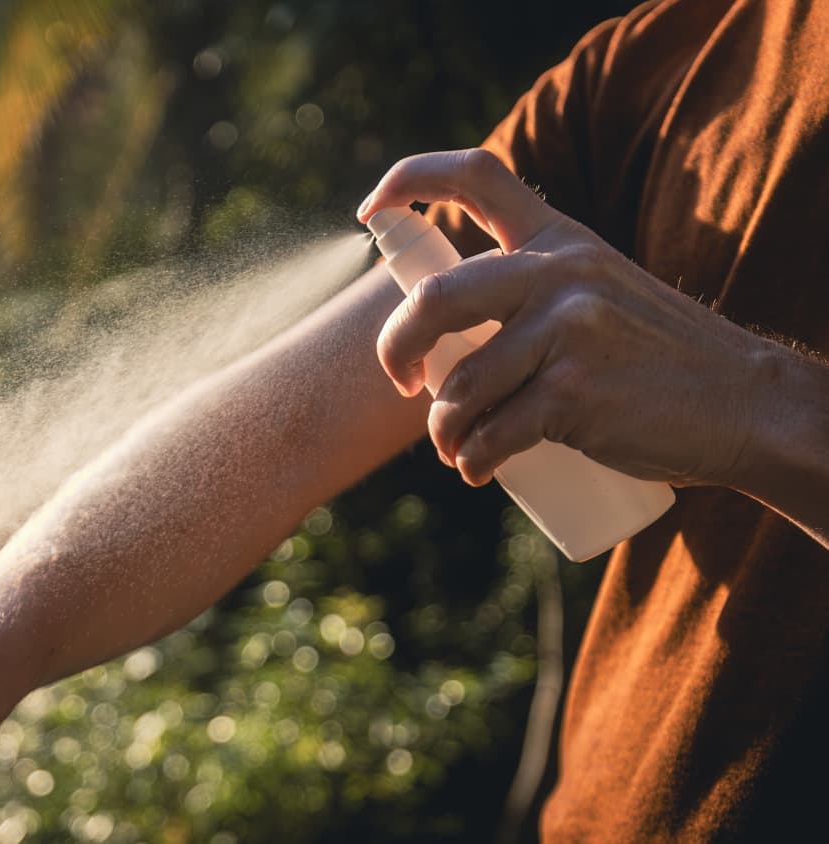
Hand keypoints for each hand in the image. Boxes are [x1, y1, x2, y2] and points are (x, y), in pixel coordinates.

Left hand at [356, 148, 771, 487]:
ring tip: (458, 447)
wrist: (745, 404)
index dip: (408, 180)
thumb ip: (532, 288)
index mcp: (559, 238)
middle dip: (395, 349)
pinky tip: (479, 469)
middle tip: (402, 380)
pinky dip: (473, 460)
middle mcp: (560, 273)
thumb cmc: (654, 357)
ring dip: (443, 430)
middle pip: (434, 300)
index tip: (370, 210)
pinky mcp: (574, 394)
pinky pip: (491, 433)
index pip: (476, 175)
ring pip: (459, 386)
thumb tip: (433, 333)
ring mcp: (569, 332)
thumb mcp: (599, 290)